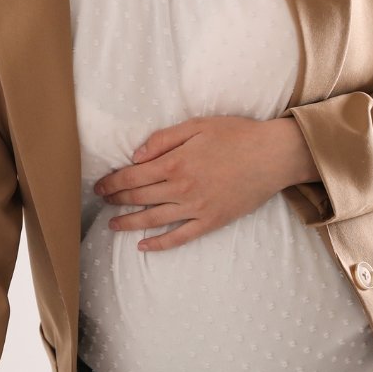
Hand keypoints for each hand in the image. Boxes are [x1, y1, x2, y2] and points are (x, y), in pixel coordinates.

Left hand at [93, 116, 318, 252]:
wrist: (273, 156)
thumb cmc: (236, 135)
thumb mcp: (197, 125)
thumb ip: (164, 139)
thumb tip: (136, 155)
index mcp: (175, 163)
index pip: (132, 177)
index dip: (111, 182)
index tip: (98, 186)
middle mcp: (181, 188)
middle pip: (138, 198)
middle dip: (115, 200)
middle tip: (101, 201)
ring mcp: (196, 208)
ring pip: (153, 219)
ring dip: (128, 223)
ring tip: (113, 225)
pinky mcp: (211, 221)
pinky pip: (180, 237)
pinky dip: (159, 244)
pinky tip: (143, 246)